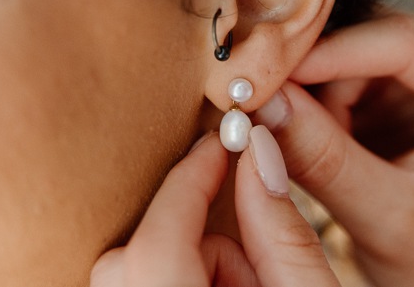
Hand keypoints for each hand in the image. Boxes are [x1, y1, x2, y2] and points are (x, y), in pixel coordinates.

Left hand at [90, 130, 339, 286]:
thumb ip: (281, 229)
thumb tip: (257, 150)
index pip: (158, 246)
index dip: (189, 180)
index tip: (224, 141)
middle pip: (133, 260)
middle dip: (198, 243)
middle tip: (254, 271)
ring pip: (134, 274)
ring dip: (195, 268)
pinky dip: (182, 282)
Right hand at [256, 11, 413, 286]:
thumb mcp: (384, 217)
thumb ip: (324, 159)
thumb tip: (266, 102)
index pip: (410, 42)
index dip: (334, 50)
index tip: (274, 73)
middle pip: (379, 34)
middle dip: (319, 69)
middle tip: (269, 106)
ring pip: (357, 44)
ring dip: (318, 86)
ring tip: (309, 142)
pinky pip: (351, 64)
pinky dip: (323, 94)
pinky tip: (319, 133)